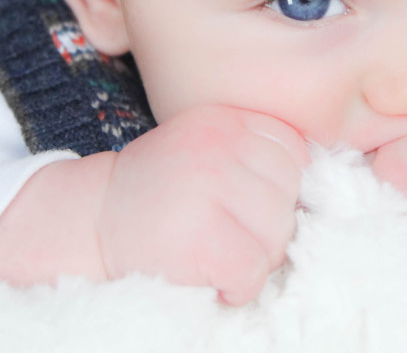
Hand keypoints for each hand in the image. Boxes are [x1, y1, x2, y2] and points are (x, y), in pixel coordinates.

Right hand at [97, 106, 308, 304]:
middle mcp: (219, 145)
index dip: (282, 184)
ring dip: (257, 258)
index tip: (253, 202)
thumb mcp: (205, 147)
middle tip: (235, 235)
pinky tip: (216, 280)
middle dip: (272, 224)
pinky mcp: (198, 236)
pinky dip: (239, 286)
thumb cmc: (160, 188)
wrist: (91, 219)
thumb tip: (316, 193)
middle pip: (291, 193)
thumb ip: (252, 154)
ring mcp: (207, 188)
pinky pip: (253, 270)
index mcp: (225, 119)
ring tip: (222, 254)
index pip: (293, 149)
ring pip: (278, 235)